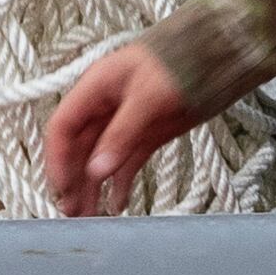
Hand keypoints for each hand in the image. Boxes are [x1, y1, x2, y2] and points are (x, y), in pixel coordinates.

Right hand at [44, 41, 196, 214]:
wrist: (218, 55)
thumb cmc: (180, 63)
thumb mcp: (149, 97)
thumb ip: (122, 134)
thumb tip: (98, 170)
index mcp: (95, 89)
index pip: (63, 127)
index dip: (57, 159)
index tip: (62, 188)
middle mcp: (104, 109)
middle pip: (79, 149)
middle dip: (74, 181)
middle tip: (73, 214)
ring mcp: (124, 124)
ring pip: (100, 160)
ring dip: (93, 188)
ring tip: (90, 218)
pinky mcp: (146, 136)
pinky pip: (126, 163)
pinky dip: (120, 184)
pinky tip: (117, 205)